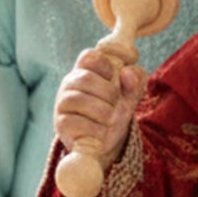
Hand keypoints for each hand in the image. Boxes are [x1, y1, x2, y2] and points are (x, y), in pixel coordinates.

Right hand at [53, 48, 144, 167]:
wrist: (104, 140)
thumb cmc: (115, 108)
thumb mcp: (130, 93)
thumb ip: (136, 79)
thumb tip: (127, 72)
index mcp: (86, 69)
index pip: (89, 56)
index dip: (106, 66)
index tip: (115, 78)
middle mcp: (70, 83)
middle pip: (86, 78)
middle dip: (109, 93)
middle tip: (115, 103)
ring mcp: (62, 102)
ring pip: (80, 100)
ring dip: (104, 112)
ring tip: (110, 119)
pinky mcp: (61, 123)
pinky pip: (78, 123)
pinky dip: (97, 129)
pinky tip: (101, 131)